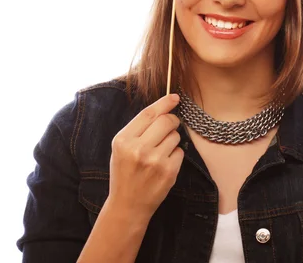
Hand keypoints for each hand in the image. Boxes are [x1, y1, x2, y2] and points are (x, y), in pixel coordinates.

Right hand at [108, 94, 183, 218]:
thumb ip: (138, 129)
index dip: (164, 103)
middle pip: (166, 121)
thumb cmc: (125, 172)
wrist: (127, 205)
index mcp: (123, 140)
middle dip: (172, 120)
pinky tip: (164, 164)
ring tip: (160, 152)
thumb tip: (163, 109)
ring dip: (172, 140)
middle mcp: (138, 149)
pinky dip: (175, 155)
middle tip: (170, 126)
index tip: (175, 97)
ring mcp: (155, 161)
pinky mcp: (168, 172)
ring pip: (175, 136)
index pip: (148, 113)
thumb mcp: (121, 148)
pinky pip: (180, 152)